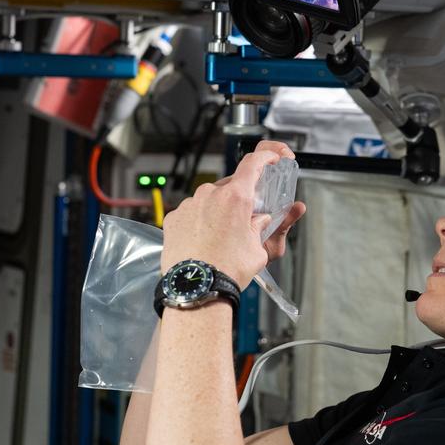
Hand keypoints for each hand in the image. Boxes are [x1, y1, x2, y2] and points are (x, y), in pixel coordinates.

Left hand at [160, 141, 306, 289]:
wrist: (197, 287)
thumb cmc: (227, 269)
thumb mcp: (258, 249)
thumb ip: (262, 227)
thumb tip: (262, 220)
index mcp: (235, 197)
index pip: (253, 164)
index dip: (265, 157)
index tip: (270, 158)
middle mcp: (210, 194)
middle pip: (230, 186)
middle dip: (239, 199)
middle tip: (244, 220)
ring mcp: (189, 205)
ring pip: (209, 199)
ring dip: (217, 211)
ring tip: (221, 237)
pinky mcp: (174, 217)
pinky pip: (191, 212)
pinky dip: (199, 221)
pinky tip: (204, 241)